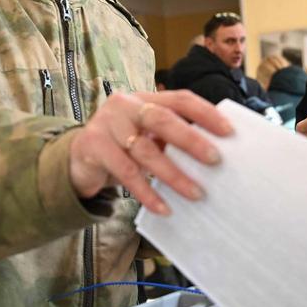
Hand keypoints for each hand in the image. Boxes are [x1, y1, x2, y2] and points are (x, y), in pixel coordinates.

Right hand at [68, 90, 233, 215]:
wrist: (78, 159)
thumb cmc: (122, 147)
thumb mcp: (146, 136)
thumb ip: (170, 137)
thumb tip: (214, 154)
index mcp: (145, 98)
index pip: (180, 99)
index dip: (205, 113)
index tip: (229, 132)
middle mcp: (125, 105)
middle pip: (162, 119)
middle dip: (191, 140)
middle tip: (215, 160)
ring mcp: (106, 123)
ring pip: (145, 150)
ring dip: (173, 174)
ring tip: (195, 193)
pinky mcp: (93, 145)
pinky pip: (125, 171)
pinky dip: (146, 192)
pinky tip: (164, 208)